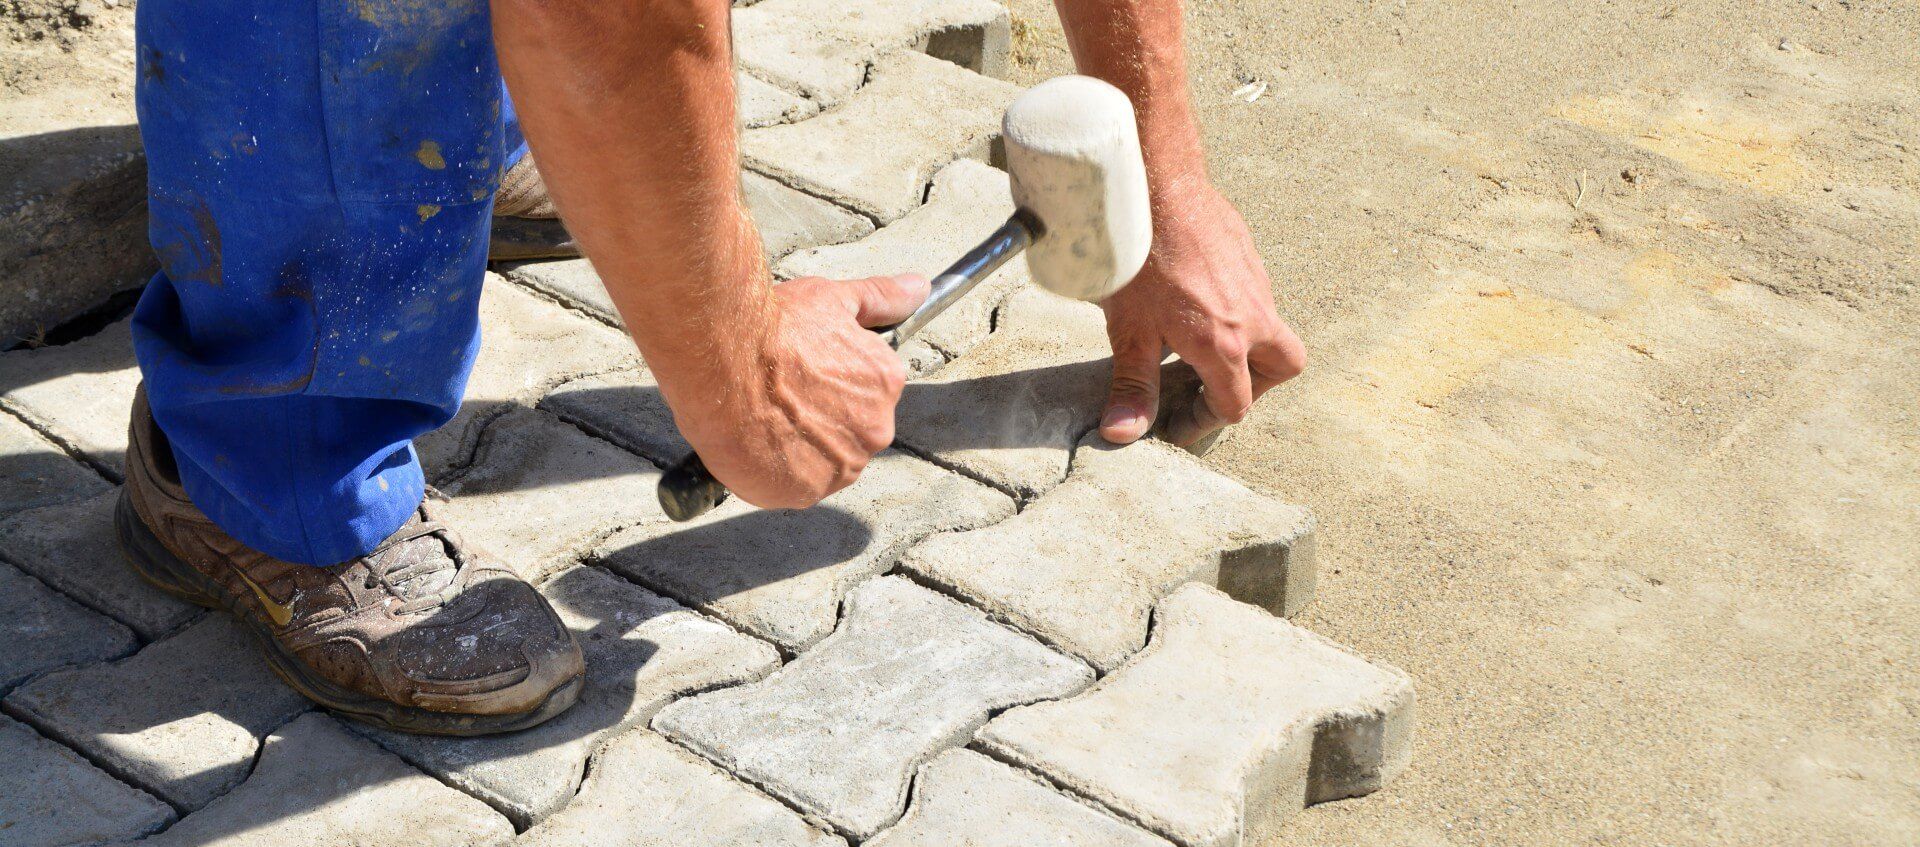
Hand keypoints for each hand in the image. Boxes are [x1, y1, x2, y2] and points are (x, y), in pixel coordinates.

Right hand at [666, 273, 927, 509]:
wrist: (725, 359)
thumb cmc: (775, 327)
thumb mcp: (834, 299)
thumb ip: (881, 299)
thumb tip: (919, 287)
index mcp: (887, 384)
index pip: (863, 395)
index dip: (825, 387)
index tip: (799, 376)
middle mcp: (875, 430)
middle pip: (846, 433)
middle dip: (815, 420)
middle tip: (777, 397)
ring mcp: (840, 467)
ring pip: (819, 464)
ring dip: (794, 449)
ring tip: (761, 419)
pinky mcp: (802, 493)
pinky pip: (788, 487)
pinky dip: (769, 473)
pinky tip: (752, 444)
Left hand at [1099, 182, 1305, 446]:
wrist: (1156, 185)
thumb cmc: (1139, 257)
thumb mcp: (1129, 332)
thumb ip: (1132, 386)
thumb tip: (1122, 434)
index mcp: (1225, 344)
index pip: (1235, 405)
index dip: (1203, 422)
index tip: (1177, 425)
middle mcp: (1253, 316)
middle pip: (1283, 367)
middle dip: (1254, 385)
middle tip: (1212, 385)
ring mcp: (1256, 282)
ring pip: (1271, 327)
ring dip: (1244, 346)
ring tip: (1197, 344)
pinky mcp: (1247, 254)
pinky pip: (1255, 294)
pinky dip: (1236, 311)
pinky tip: (1193, 300)